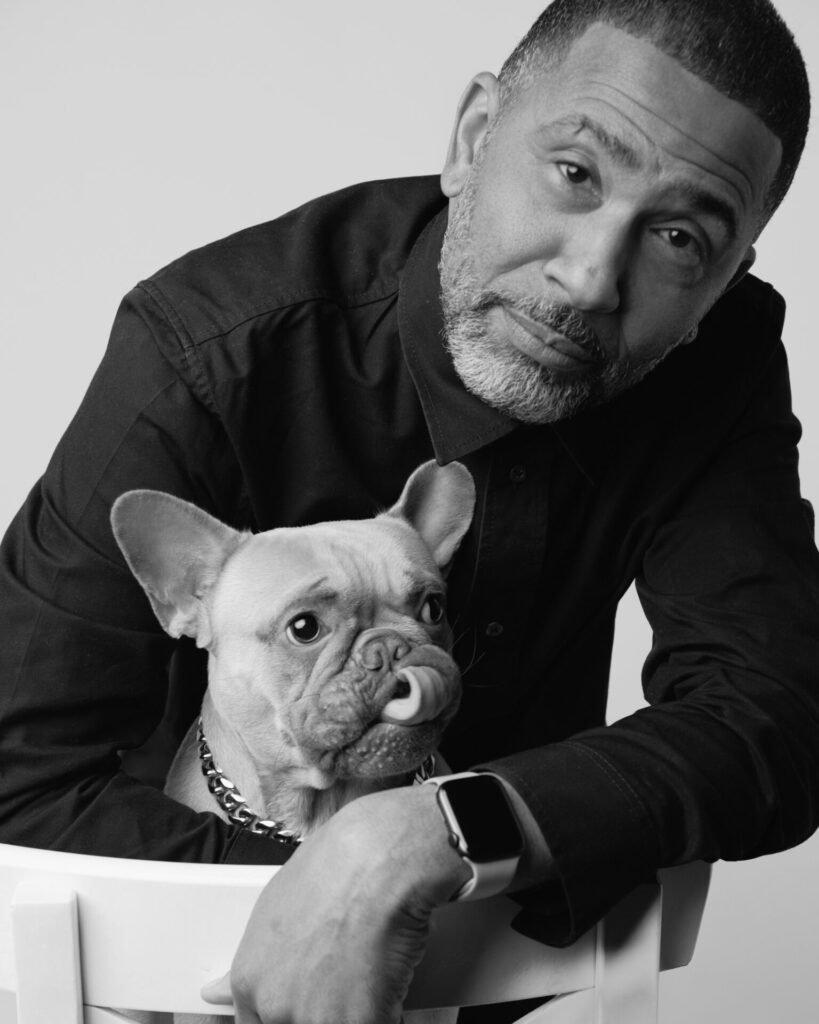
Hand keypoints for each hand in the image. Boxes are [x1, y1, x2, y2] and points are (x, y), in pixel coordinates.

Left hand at [202, 783, 469, 1023]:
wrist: (375, 860)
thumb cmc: (330, 868)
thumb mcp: (271, 907)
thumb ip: (249, 963)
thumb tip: (214, 993)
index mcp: (248, 982)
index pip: (254, 1023)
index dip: (285, 1012)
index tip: (303, 1001)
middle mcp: (275, 1007)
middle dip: (318, 1010)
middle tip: (340, 982)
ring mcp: (317, 1019)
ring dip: (350, 1013)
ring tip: (364, 979)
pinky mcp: (360, 1022)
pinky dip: (381, 1011)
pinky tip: (384, 983)